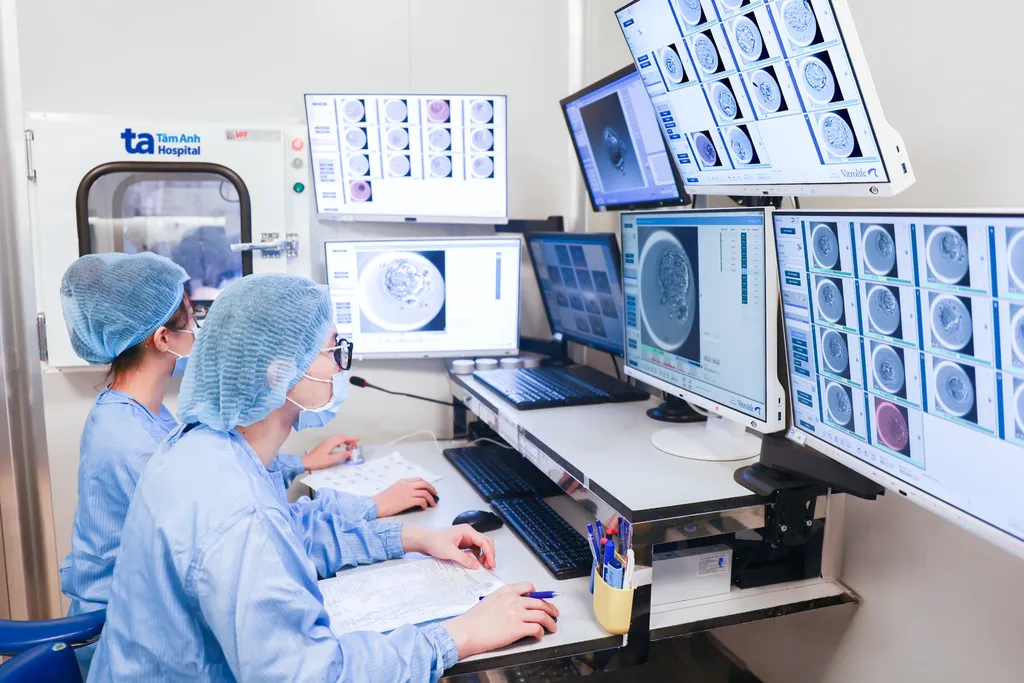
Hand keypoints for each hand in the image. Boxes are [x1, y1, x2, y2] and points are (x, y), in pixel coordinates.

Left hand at [303, 435, 358, 470]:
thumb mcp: (331, 460)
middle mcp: (328, 441)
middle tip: (355, 444)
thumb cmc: (317, 461)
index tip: (358, 440)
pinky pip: (334, 441)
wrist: (306, 462)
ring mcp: (325, 443)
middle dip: (349, 439)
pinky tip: (340, 447)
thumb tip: (349, 452)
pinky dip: (340, 442)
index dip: (351, 439)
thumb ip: (341, 456)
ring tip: (349, 445)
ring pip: (337, 438)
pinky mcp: (324, 445)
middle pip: (340, 437)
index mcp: (331, 443)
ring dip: (344, 440)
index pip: (343, 438)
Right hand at [372, 478, 438, 516]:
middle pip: (425, 484)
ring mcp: (407, 493)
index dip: (427, 484)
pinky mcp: (407, 501)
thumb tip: (411, 494)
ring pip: (425, 493)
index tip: (430, 489)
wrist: (375, 505)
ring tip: (432, 504)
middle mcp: (407, 485)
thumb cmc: (382, 500)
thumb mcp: (393, 489)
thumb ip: (402, 488)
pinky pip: (421, 501)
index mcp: (403, 481)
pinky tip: (424, 508)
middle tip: (435, 495)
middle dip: (432, 490)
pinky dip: (425, 504)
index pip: (419, 479)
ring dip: (431, 499)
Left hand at [401, 525, 495, 569]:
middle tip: (490, 566)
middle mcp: (468, 533)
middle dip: (489, 554)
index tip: (491, 564)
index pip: (484, 542)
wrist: (423, 539)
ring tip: (483, 566)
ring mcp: (465, 538)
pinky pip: (473, 549)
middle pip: (485, 542)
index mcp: (467, 531)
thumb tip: (476, 565)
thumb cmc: (434, 541)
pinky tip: (475, 563)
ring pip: (480, 546)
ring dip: (484, 555)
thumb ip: (464, 559)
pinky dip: (477, 556)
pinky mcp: (462, 543)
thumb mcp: (449, 552)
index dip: (489, 554)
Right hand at [444, 583, 558, 658]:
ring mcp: (516, 613)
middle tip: (554, 614)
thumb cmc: (473, 619)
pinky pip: (537, 628)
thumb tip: (516, 607)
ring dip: (550, 622)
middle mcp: (513, 599)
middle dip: (551, 608)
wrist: (466, 630)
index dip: (539, 594)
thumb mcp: (490, 600)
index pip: (529, 587)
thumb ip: (504, 600)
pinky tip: (538, 635)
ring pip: (542, 614)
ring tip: (552, 627)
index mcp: (506, 591)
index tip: (542, 600)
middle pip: (540, 601)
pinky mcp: (517, 628)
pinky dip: (540, 632)